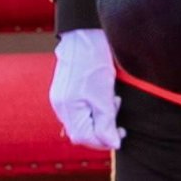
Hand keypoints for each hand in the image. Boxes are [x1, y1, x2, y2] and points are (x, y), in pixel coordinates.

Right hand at [49, 27, 119, 150]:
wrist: (85, 37)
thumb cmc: (94, 63)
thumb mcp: (104, 96)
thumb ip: (107, 123)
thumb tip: (112, 143)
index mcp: (68, 108)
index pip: (84, 138)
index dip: (103, 140)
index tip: (120, 134)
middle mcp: (60, 106)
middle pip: (82, 132)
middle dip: (102, 129)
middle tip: (119, 121)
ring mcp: (61, 99)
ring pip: (82, 121)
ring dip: (100, 118)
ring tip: (113, 102)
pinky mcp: (66, 92)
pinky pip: (80, 110)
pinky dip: (94, 109)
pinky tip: (104, 97)